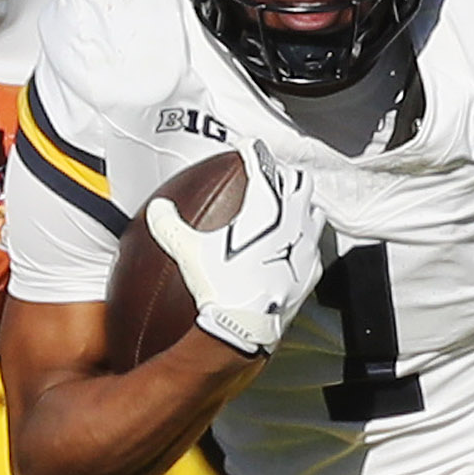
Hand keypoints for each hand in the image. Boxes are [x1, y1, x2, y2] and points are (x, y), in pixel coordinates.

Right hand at [144, 142, 324, 356]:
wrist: (246, 326)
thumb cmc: (219, 284)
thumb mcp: (187, 251)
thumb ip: (169, 225)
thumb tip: (158, 209)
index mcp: (266, 204)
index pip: (262, 163)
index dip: (251, 151)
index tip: (245, 148)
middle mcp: (294, 218)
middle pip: (298, 180)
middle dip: (283, 174)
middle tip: (269, 176)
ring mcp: (308, 244)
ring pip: (315, 210)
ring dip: (302, 204)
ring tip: (289, 208)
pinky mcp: (313, 270)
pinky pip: (315, 246)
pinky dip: (305, 241)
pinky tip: (293, 248)